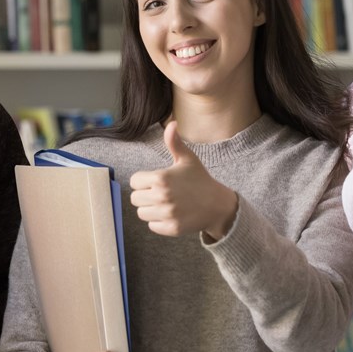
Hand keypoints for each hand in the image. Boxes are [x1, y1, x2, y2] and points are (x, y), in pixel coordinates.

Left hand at [128, 122, 239, 239]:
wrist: (218, 205)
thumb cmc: (200, 180)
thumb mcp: (188, 160)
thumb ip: (174, 143)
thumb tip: (172, 123)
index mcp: (161, 178)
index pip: (134, 182)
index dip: (144, 181)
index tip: (157, 182)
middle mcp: (162, 196)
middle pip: (135, 199)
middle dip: (146, 196)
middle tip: (162, 193)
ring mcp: (167, 214)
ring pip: (142, 213)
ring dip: (151, 209)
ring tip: (166, 204)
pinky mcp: (171, 228)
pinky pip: (152, 226)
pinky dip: (159, 222)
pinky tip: (172, 214)